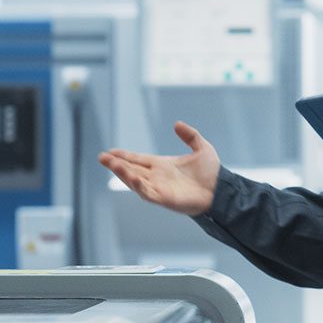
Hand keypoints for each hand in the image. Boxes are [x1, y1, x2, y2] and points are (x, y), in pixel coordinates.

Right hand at [98, 121, 220, 216]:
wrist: (221, 190)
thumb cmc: (212, 173)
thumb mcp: (202, 148)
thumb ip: (190, 135)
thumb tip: (177, 124)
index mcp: (162, 165)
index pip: (138, 159)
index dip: (124, 156)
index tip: (110, 151)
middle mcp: (157, 177)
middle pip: (131, 169)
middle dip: (115, 164)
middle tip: (101, 157)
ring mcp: (159, 188)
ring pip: (134, 180)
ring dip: (122, 172)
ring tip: (110, 163)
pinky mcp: (163, 198)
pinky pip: (145, 191)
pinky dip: (136, 184)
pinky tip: (129, 176)